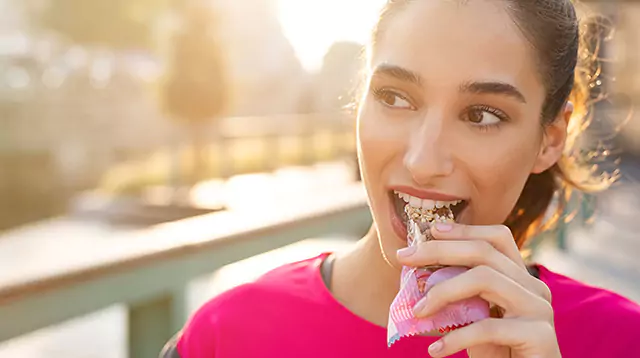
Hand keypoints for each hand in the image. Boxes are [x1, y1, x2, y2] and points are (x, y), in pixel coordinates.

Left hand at [396, 223, 559, 357]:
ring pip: (485, 279)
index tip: (431, 230)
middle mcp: (535, 288)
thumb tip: (419, 273)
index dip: (464, 230)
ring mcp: (540, 309)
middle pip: (484, 252)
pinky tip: (435, 350)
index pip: (497, 238)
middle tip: (404, 258)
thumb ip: (461, 296)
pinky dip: (456, 338)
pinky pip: (488, 326)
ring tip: (417, 312)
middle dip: (439, 251)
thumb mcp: (476, 319)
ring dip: (443, 292)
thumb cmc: (498, 354)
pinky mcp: (539, 336)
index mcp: (522, 279)